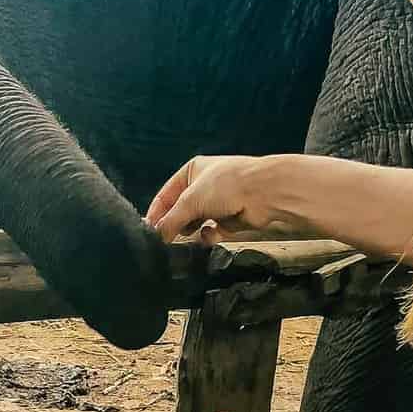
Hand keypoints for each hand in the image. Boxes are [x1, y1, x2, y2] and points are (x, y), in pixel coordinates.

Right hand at [145, 155, 287, 241]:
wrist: (264, 192)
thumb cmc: (228, 184)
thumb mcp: (191, 201)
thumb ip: (170, 221)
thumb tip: (156, 237)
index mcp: (191, 172)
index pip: (165, 196)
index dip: (156, 214)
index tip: (148, 231)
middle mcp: (203, 186)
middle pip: (179, 211)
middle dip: (174, 224)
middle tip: (164, 239)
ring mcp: (217, 203)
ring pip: (195, 223)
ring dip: (191, 231)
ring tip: (188, 236)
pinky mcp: (229, 219)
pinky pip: (211, 232)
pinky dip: (209, 236)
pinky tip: (210, 235)